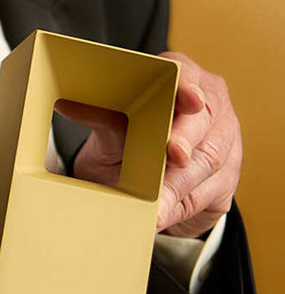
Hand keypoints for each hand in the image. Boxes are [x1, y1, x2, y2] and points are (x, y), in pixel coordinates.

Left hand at [60, 53, 240, 237]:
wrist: (145, 182)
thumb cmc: (130, 142)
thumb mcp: (113, 129)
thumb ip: (101, 118)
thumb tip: (66, 105)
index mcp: (181, 79)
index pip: (187, 77)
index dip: (189, 89)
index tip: (190, 100)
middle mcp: (210, 105)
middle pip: (204, 121)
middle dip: (187, 139)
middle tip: (173, 154)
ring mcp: (225, 140)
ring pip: (208, 160)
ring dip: (180, 185)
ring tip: (156, 206)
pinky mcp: (228, 175)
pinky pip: (209, 192)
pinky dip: (182, 206)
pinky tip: (163, 216)